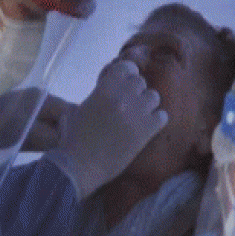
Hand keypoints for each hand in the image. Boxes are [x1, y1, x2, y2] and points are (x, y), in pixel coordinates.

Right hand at [47, 58, 167, 198]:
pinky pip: (162, 116)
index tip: (123, 83)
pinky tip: (147, 127)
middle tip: (128, 104)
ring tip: (138, 115)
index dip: (126, 74)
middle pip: (140, 82)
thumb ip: (90, 100)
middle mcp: (124, 96)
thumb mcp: (74, 112)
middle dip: (135, 91)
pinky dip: (156, 120)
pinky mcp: (146, 131)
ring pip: (154, 97)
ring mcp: (137, 113)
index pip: (126, 68)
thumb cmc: (71, 141)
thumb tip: (97, 99)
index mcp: (105, 88)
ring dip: (146, 104)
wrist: (79, 167)